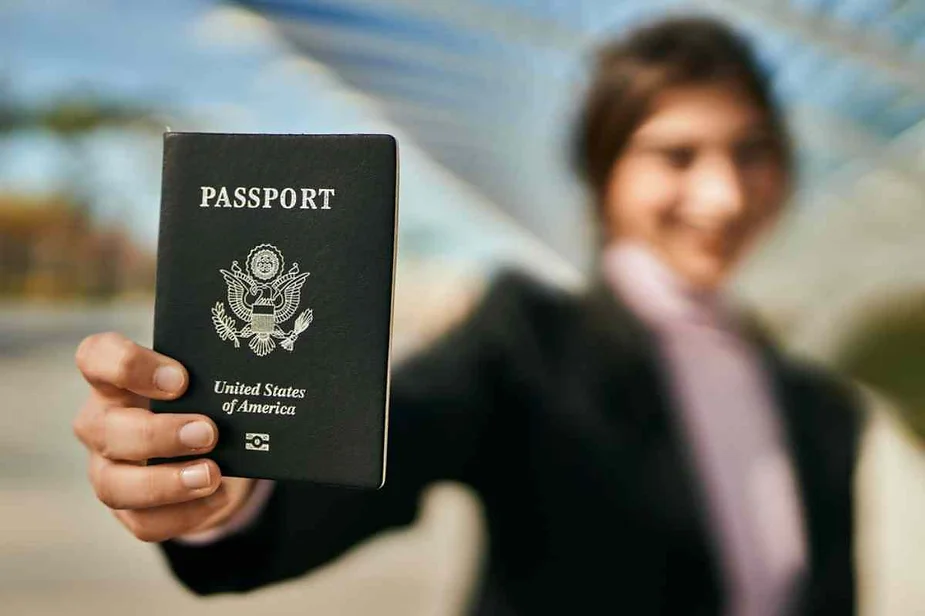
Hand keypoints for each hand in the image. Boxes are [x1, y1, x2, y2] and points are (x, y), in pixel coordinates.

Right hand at [73, 332, 254, 541]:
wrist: (212, 447)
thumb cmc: (201, 402)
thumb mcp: (202, 383)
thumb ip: (211, 377)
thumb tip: (248, 381)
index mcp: (117, 380)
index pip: (97, 357)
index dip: (128, 365)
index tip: (180, 379)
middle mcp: (102, 423)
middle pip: (103, 429)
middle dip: (157, 434)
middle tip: (208, 432)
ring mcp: (107, 469)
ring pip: (114, 485)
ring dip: (165, 483)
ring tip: (211, 474)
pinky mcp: (127, 508)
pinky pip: (144, 522)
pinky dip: (185, 514)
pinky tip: (218, 497)